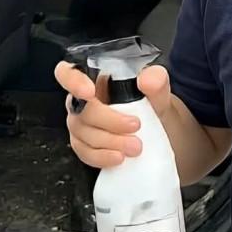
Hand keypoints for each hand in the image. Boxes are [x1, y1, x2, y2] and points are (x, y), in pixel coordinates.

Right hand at [54, 61, 172, 168]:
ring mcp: (82, 125)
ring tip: (135, 147)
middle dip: (108, 120)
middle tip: (135, 126)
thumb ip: (157, 81)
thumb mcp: (160, 93)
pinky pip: (85, 152)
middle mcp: (84, 101)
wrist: (162, 134)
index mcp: (97, 79)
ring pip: (82, 133)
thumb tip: (147, 79)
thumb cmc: (153, 108)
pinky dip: (102, 156)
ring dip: (109, 141)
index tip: (89, 92)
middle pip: (80, 109)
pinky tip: (119, 158)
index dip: (72, 81)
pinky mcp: (85, 146)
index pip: (69, 73)